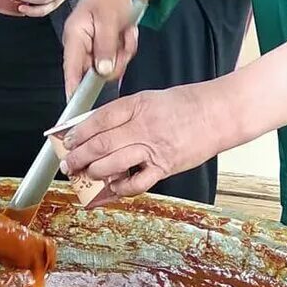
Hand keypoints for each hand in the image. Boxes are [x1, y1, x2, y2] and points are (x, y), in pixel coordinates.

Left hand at [59, 85, 232, 198]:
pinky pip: (137, 183)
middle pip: (101, 144)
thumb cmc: (185, 105)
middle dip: (79, 156)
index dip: (79, 132)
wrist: (218, 114)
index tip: (67, 140)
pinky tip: (113, 186)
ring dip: (94, 172)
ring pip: (113, 163)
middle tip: (68, 164)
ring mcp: (153, 148)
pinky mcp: (165, 167)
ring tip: (85, 174)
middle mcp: (143, 127)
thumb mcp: (149, 99)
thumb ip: (124, 113)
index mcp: (137, 105)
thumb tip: (95, 129)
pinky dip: (121, 188)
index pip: (99, 120)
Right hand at [63, 0, 159, 95]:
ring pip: (110, 66)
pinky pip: (119, 58)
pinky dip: (127, 47)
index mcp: (75, 36)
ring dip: (123, 52)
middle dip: (114, 61)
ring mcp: (95, 46)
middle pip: (94, 71)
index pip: (71, 68)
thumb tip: (102, 72)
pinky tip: (128, 31)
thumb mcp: (109, 19)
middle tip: (124, 43)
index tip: (74, 105)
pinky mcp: (107, 45)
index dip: (72, 87)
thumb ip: (105, 47)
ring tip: (127, 32)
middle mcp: (82, 44)